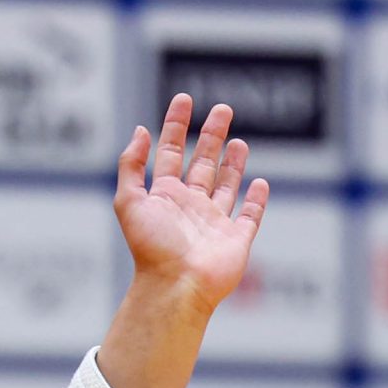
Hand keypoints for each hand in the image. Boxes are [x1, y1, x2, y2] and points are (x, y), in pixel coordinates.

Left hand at [114, 93, 269, 315]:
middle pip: (202, 163)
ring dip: (232, 163)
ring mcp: (214, 223)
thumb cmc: (151, 248)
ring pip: (225, 186)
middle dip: (211, 135)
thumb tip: (140, 130)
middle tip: (222, 109)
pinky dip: (255, 200)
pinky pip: (249, 216)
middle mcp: (189, 207)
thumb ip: (131, 166)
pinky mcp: (236, 240)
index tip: (183, 99)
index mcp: (164, 197)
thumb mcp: (128, 202)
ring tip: (238, 141)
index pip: (169, 152)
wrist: (176, 287)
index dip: (175, 125)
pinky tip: (259, 183)